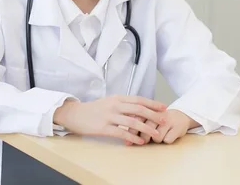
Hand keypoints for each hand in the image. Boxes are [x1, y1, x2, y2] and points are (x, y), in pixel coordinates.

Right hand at [53, 95, 167, 144]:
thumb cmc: (93, 109)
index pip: (138, 99)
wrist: (75, 114)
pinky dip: (132, 137)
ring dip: (146, 128)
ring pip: (132, 122)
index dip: (152, 103)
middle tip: (164, 120)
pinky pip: (121, 132)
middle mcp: (114, 105)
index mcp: (116, 98)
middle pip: (138, 109)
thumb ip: (122, 105)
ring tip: (155, 134)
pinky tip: (139, 142)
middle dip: (153, 115)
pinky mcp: (103, 127)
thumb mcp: (108, 102)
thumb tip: (138, 109)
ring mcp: (109, 116)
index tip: (163, 107)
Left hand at [125, 109, 198, 145]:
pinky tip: (168, 136)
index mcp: (148, 109)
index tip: (128, 142)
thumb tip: (125, 140)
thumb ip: (136, 125)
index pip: (137, 120)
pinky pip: (167, 140)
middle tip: (144, 141)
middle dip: (144, 138)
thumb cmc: (158, 120)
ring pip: (157, 136)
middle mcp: (157, 113)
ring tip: (158, 136)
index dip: (132, 132)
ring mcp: (168, 120)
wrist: (180, 116)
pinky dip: (166, 140)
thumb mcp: (147, 119)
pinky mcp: (178, 127)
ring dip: (156, 140)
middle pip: (146, 129)